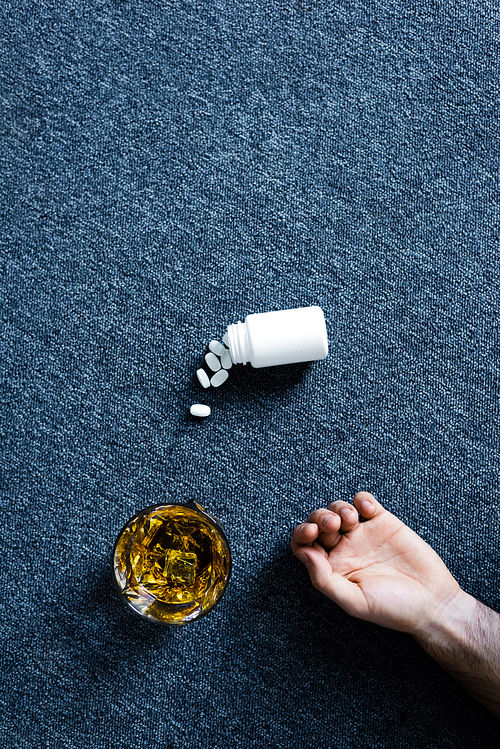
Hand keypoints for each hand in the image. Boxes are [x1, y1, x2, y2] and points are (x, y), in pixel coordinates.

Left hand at [291, 492, 462, 634]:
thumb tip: (304, 554)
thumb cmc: (394, 609)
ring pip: (338, 509)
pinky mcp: (384, 522)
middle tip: (333, 525)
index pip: (304, 545)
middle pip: (318, 522)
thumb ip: (325, 580)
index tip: (312, 532)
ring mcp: (363, 534)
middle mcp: (344, 550)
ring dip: (338, 508)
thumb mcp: (355, 602)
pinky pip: (365, 502)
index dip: (302, 534)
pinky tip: (367, 508)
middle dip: (319, 517)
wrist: (434, 603)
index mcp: (332, 569)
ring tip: (351, 518)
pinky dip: (361, 499)